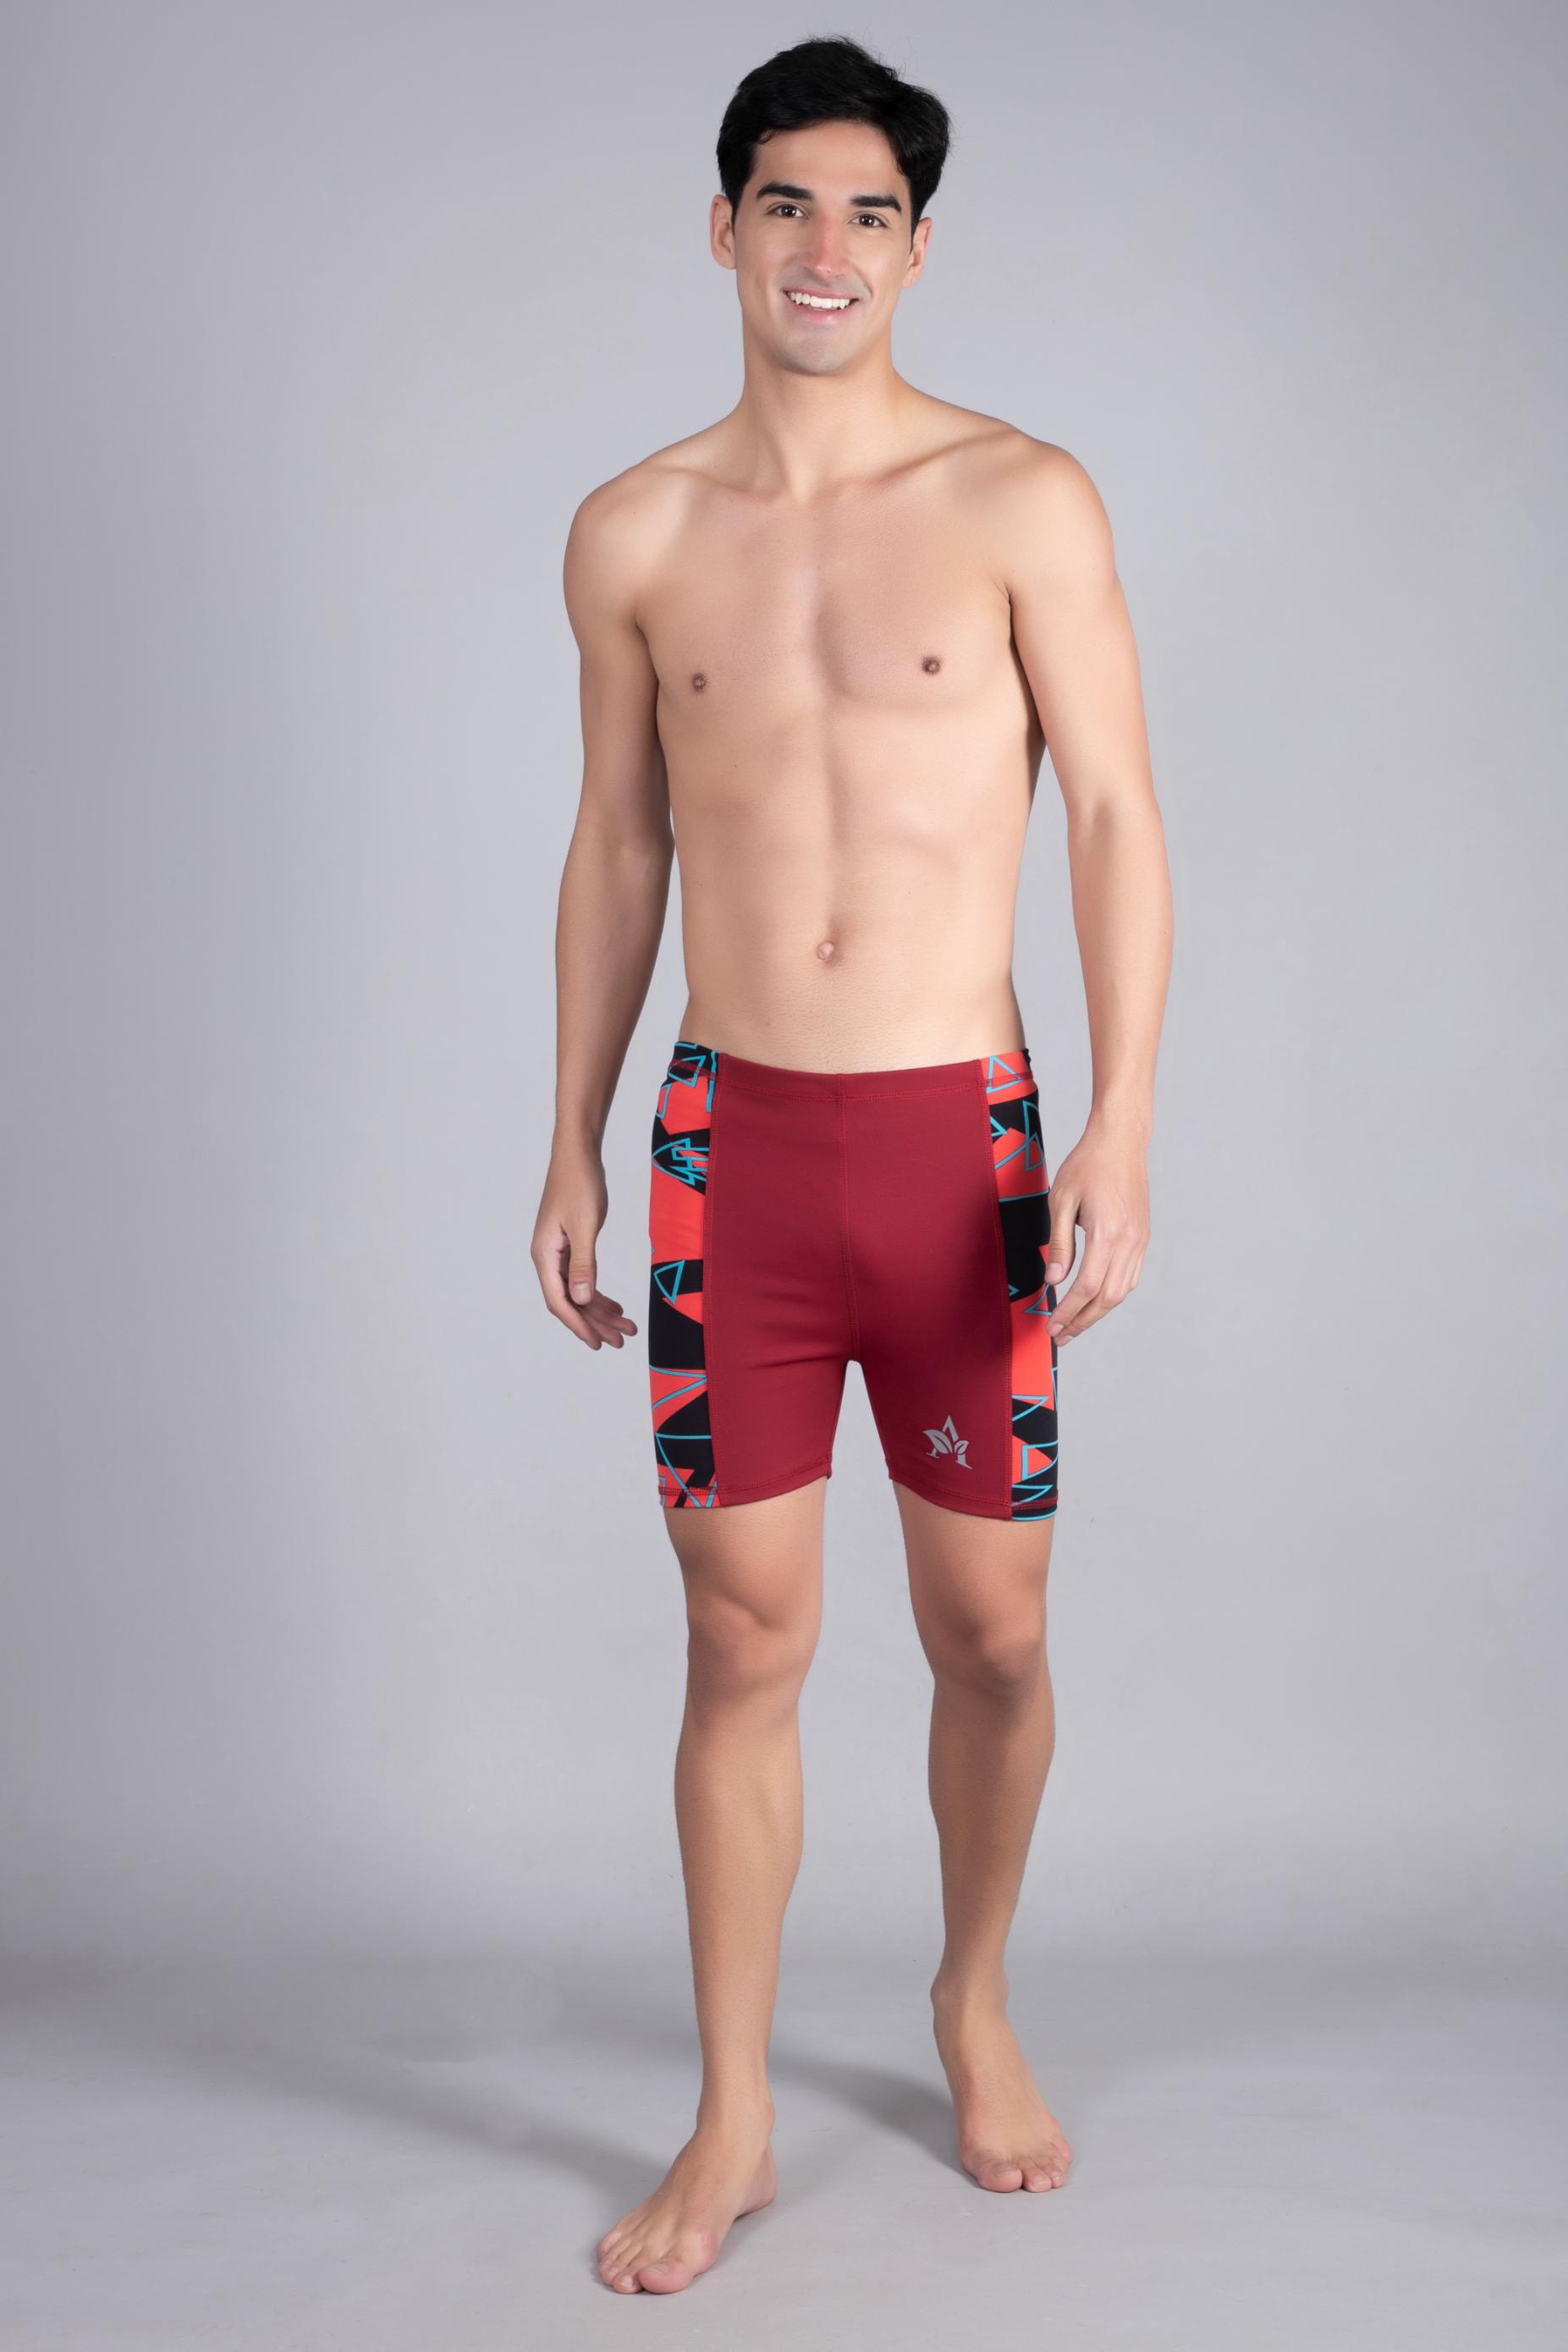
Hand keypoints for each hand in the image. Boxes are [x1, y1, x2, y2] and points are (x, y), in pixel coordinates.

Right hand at [531, 1153, 637, 1350]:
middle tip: (622, 1340)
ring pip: (577, 1291)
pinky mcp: (569, 1244)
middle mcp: (547, 1257)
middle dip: (596, 1322)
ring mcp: (558, 1252)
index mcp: (545, 1254)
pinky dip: (598, 1292)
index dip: (578, 1325)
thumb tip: (580, 1300)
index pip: (559, 1301)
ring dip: (600, 1310)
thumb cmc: (579, 1183)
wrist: (577, 1153)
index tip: (598, 1344)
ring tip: (625, 1326)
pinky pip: (581, 1278)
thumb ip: (583, 1264)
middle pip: (570, 1301)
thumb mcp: (585, 1225)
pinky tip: (615, 1304)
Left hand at [1042, 1118, 1148, 1346]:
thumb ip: (1059, 1243)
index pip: (1086, 1287)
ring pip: (1121, 1291)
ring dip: (1098, 1313)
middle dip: (1082, 1321)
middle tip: (1060, 1336)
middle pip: (1106, 1297)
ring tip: (1075, 1325)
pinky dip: (1112, 1295)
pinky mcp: (1142, 1237)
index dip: (1068, 1311)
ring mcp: (1140, 1241)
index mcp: (1107, 1233)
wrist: (1121, 1142)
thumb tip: (1054, 1281)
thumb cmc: (1087, 1165)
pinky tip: (1095, 1301)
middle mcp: (1129, 1242)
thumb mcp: (1061, 1200)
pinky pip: (1130, 1277)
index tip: (1051, 1326)